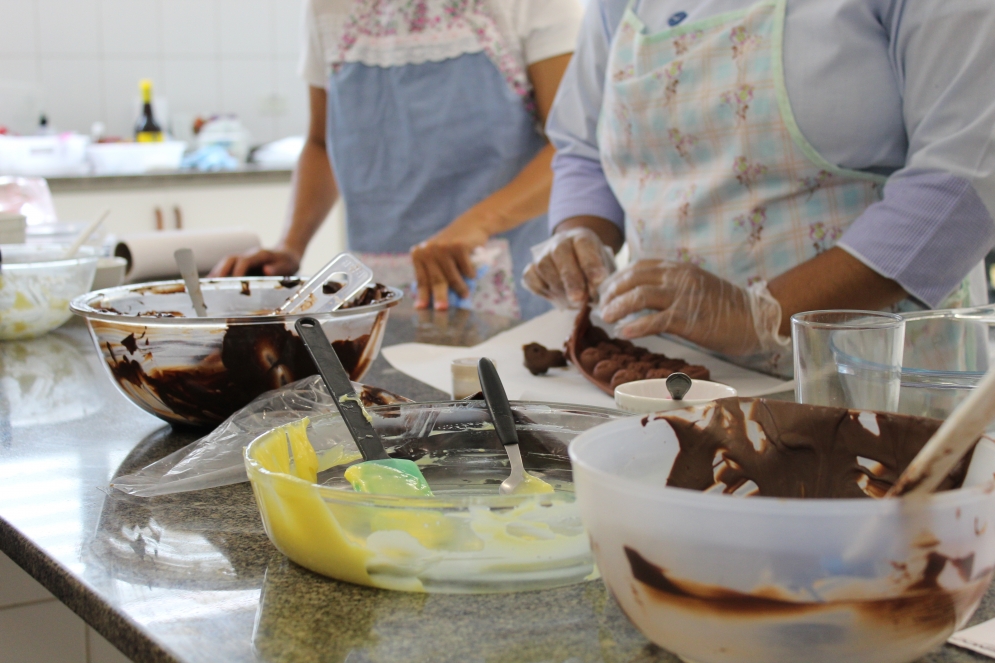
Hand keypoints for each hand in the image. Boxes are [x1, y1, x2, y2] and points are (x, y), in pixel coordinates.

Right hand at [209, 248, 300, 276]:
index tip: (234, 282)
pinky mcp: (240, 265)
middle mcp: (249, 255)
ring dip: (216, 273)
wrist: (286, 255)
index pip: (245, 261)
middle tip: (213, 284)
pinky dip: (218, 275)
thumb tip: (267, 270)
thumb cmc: (287, 262)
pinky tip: (211, 285)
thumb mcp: (288, 265)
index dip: (238, 270)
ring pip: (226, 263)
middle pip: (230, 260)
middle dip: (221, 271)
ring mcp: (243, 259)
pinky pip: (227, 268)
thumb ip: (279, 268)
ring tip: (207, 286)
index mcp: (260, 255)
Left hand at [410, 223, 488, 310]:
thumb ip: (435, 275)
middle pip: (435, 280)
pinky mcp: (458, 247)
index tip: (421, 308)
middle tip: (442, 309)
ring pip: (451, 277)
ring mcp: (443, 248)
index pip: (421, 279)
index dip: (423, 295)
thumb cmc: (454, 249)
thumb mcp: (440, 260)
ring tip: (465, 294)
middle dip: (440, 297)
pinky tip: (472, 273)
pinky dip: (470, 274)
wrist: (471, 225)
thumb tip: (435, 302)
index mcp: (419, 255)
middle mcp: (428, 250)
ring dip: (460, 288)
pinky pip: (465, 269)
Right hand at [522, 227, 614, 307]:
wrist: (577, 268)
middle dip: (570, 278)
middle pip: (560, 253)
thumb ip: (600, 280)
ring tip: (571, 302)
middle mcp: (560, 242)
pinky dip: (541, 289)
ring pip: (543, 266)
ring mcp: (543, 254)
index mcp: (581, 237)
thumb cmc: (593, 270)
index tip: (599, 280)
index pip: (584, 243)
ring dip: (557, 286)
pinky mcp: (531, 268)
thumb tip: (593, 294)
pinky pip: (530, 277)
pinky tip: (556, 298)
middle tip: (579, 297)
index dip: (591, 262)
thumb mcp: (603, 270)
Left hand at [598, 261, 787, 356]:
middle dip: (612, 292)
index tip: (606, 290)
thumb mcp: (696, 287)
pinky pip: (655, 321)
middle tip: (601, 306)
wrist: (756, 319)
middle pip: (634, 278)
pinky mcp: (689, 319)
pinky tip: (624, 333)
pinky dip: (636, 326)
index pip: (639, 266)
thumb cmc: (726, 308)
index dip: (618, 277)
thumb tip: (644, 296)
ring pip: (640, 296)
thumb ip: (672, 287)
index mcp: (680, 269)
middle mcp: (679, 278)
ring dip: (618, 307)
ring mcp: (684, 297)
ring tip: (606, 318)